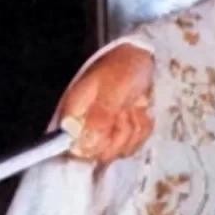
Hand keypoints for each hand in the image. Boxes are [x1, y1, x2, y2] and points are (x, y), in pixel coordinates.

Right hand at [57, 43, 154, 163]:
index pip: (77, 150)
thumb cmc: (122, 69)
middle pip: (102, 154)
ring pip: (120, 151)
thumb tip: (86, 145)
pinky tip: (138, 111)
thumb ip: (100, 116)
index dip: (99, 142)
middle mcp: (83, 130)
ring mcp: (102, 136)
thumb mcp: (112, 87)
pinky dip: (141, 128)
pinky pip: (134, 146)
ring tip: (131, 105)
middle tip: (125, 107)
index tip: (114, 118)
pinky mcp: (119, 138)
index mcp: (73, 116)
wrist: (138, 61)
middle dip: (121, 130)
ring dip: (133, 127)